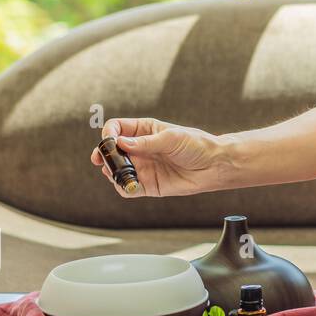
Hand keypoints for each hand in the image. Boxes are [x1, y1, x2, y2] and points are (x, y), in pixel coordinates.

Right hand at [90, 117, 227, 198]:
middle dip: (104, 155)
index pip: (117, 128)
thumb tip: (121, 142)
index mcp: (144, 130)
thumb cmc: (197, 145)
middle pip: (111, 150)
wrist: (214, 166)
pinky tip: (128, 185)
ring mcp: (142, 166)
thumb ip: (146, 142)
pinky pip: (127, 187)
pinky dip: (123, 187)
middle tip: (101, 160)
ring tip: (119, 172)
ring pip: (115, 170)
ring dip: (112, 172)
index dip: (109, 134)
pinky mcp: (147, 184)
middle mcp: (139, 148)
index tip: (110, 141)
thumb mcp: (172, 138)